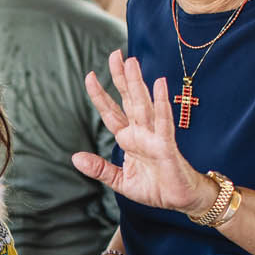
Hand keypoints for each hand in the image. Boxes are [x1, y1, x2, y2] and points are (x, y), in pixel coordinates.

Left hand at [72, 52, 213, 215]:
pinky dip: (162, 103)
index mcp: (129, 139)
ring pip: (144, 105)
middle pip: (128, 100)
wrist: (179, 200)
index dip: (100, 95)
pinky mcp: (167, 145)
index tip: (89, 76)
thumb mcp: (120, 181)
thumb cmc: (155, 188)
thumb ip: (100, 169)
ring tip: (131, 62)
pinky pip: (164, 122)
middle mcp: (141, 132)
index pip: (111, 113)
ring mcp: (154, 136)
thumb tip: (76, 158)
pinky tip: (160, 84)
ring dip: (137, 84)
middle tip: (115, 54)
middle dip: (121, 78)